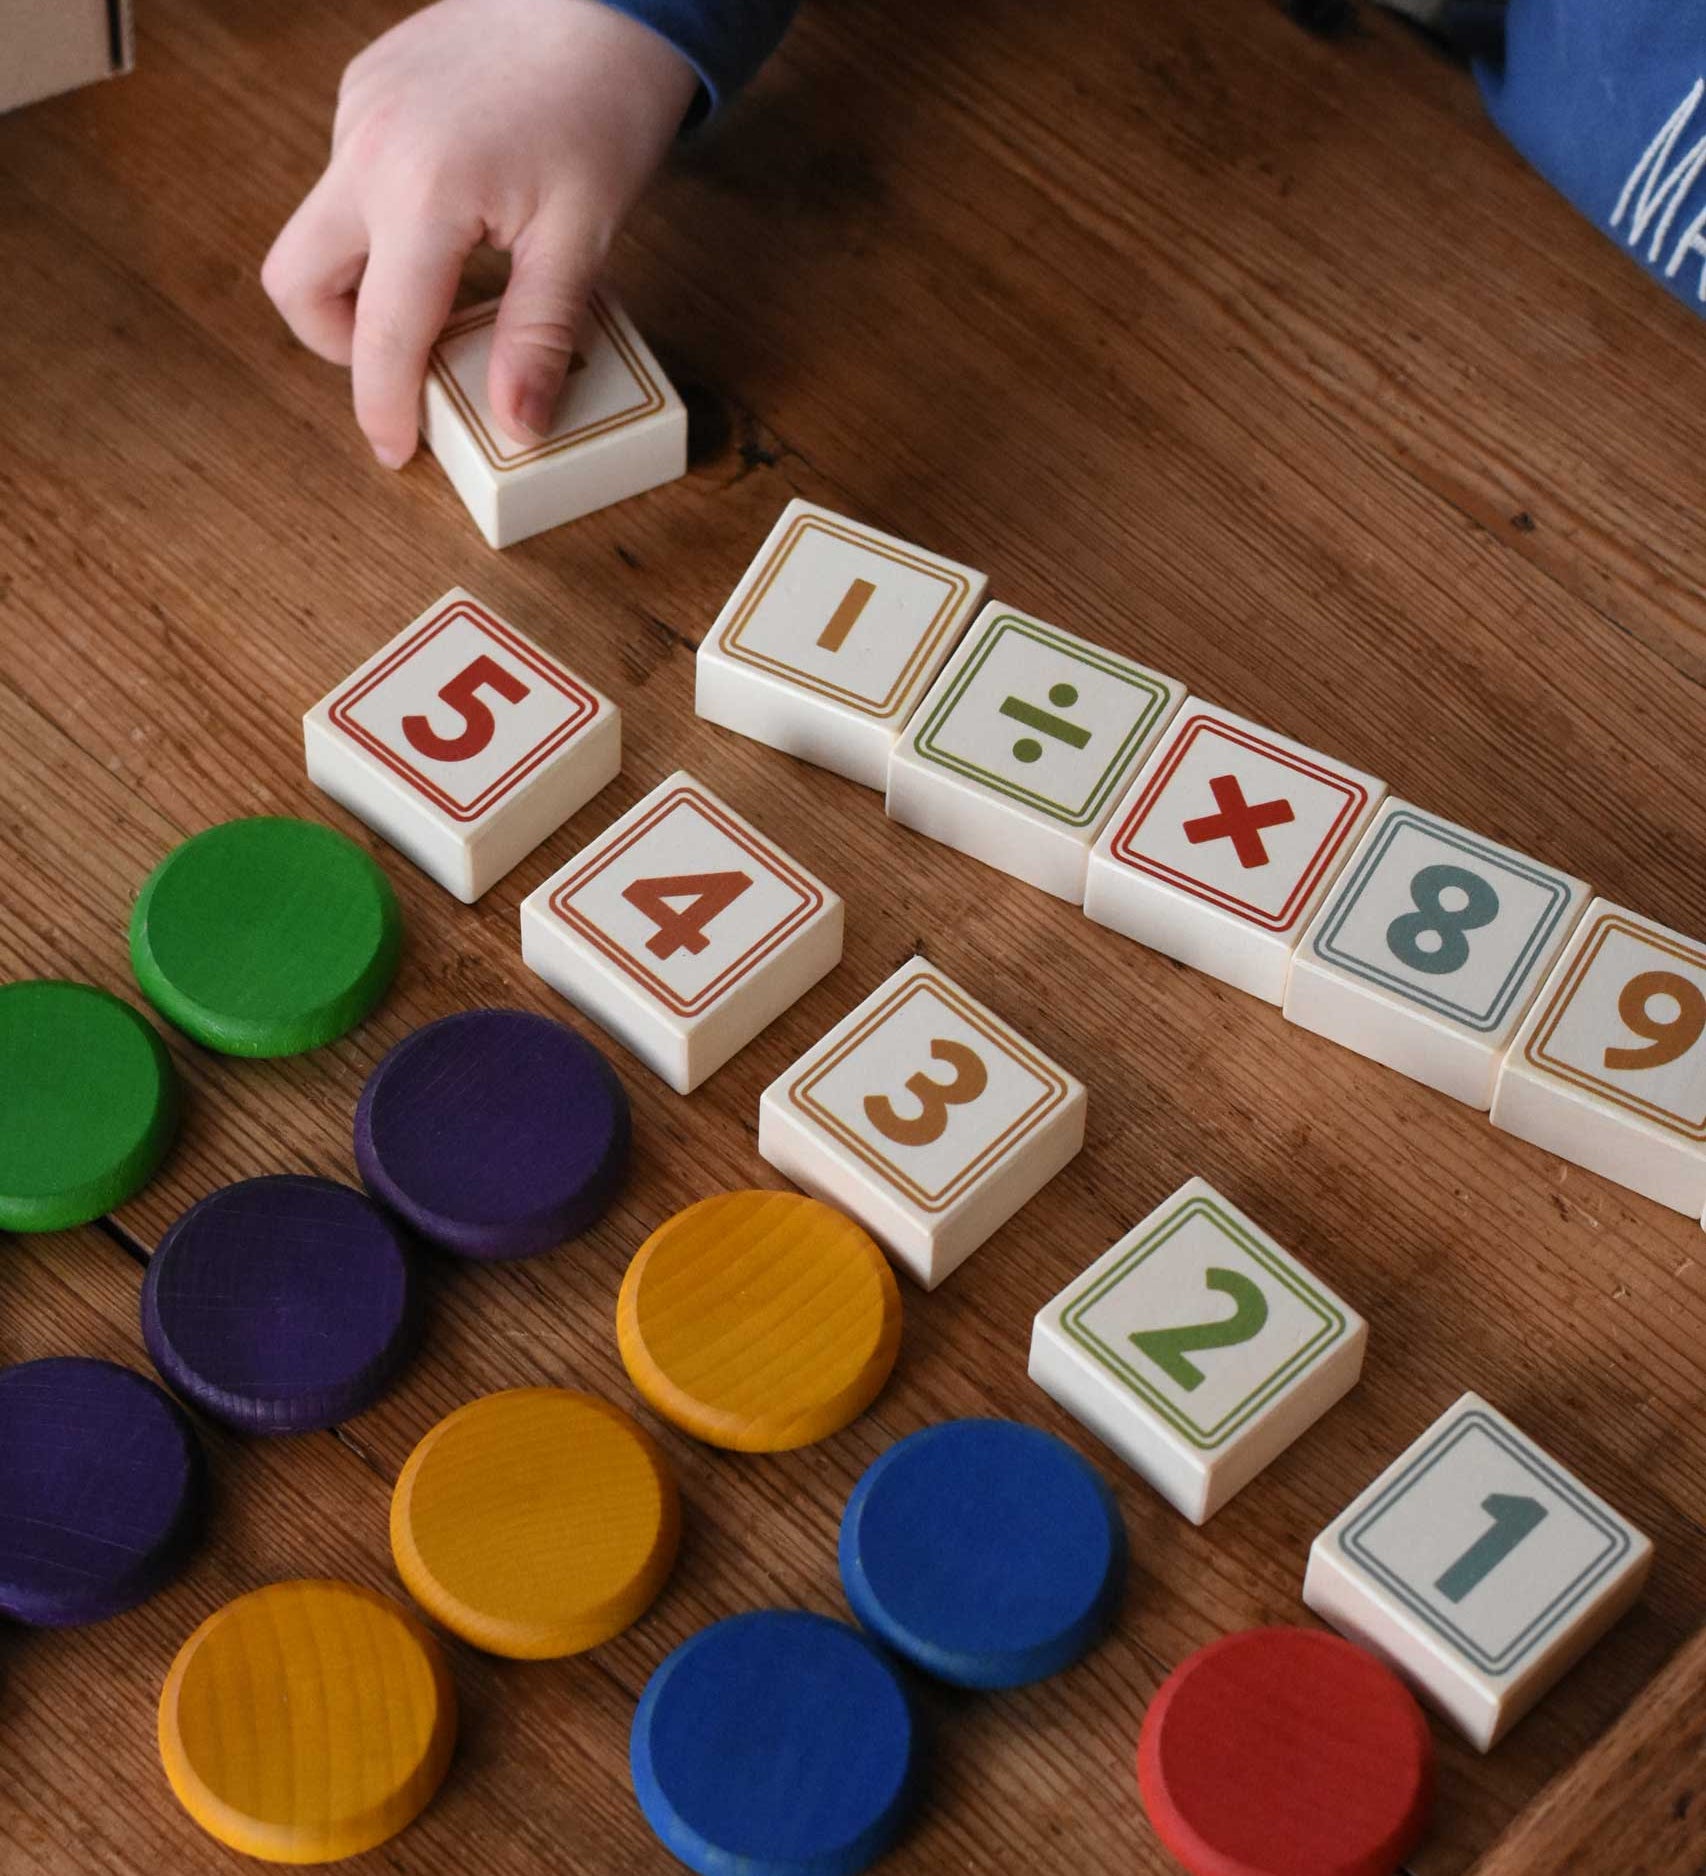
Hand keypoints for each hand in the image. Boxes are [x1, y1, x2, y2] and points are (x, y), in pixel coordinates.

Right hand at [262, 0, 697, 467]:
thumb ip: (539, 337)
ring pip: (321, 230)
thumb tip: (516, 424)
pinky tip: (458, 220)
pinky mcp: (365, 89)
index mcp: (420, 193)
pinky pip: (349, 179)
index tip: (398, 451)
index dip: (384, 408)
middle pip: (297, 280)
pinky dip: (388, 224)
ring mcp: (357, 113)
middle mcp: (366, 150)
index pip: (380, 336)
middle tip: (409, 367)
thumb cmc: (602, 103)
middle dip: (341, 344)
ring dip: (369, 281)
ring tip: (453, 293)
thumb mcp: (582, 238)